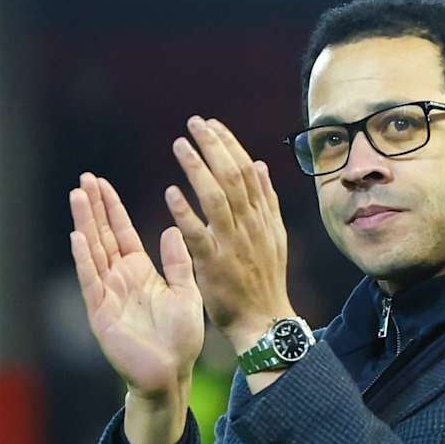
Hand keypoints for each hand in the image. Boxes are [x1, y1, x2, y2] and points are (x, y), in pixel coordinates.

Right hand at [68, 172, 203, 399]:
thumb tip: (172, 229)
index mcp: (140, 271)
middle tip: (84, 178)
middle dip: (94, 208)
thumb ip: (178, 262)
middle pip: (102, 236)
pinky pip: (92, 281)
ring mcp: (107, 294)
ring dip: (85, 224)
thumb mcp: (186, 292)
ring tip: (78, 196)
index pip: (121, 233)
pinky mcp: (101, 312)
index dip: (111, 208)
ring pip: (93, 252)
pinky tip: (78, 237)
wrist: (171, 372)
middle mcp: (120, 279)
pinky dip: (85, 259)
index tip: (101, 183)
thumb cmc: (181, 338)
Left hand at [165, 116, 294, 351]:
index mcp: (262, 217)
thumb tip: (259, 164)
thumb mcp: (274, 236)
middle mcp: (250, 226)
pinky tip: (170, 193)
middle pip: (232, 177)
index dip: (229, 144)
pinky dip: (185, 213)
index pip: (246, 170)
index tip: (211, 125)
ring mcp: (233, 244)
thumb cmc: (263, 279)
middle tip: (193, 123)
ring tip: (180, 146)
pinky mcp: (214, 265)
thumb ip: (266, 201)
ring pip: (217, 199)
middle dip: (213, 146)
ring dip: (197, 169)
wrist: (263, 320)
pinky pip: (198, 235)